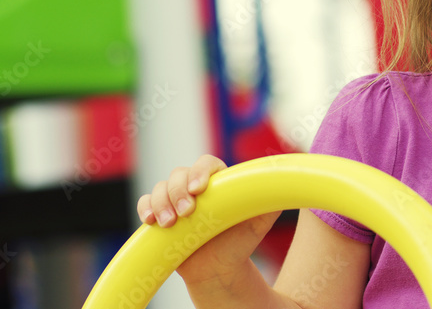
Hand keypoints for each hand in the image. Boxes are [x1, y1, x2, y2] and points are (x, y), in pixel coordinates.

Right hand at [135, 155, 279, 284]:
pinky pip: (145, 202)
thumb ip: (270, 200)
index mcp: (218, 181)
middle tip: (187, 213)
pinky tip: (151, 221)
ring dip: (161, 202)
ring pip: (160, 187)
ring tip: (171, 223)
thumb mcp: (259, 222)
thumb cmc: (240, 242)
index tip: (200, 189)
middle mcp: (194, 186)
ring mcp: (175, 199)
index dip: (200, 171)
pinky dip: (145, 208)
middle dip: (178, 191)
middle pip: (179, 173)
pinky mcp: (160, 214)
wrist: (219, 268)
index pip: (206, 163)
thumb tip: (286, 180)